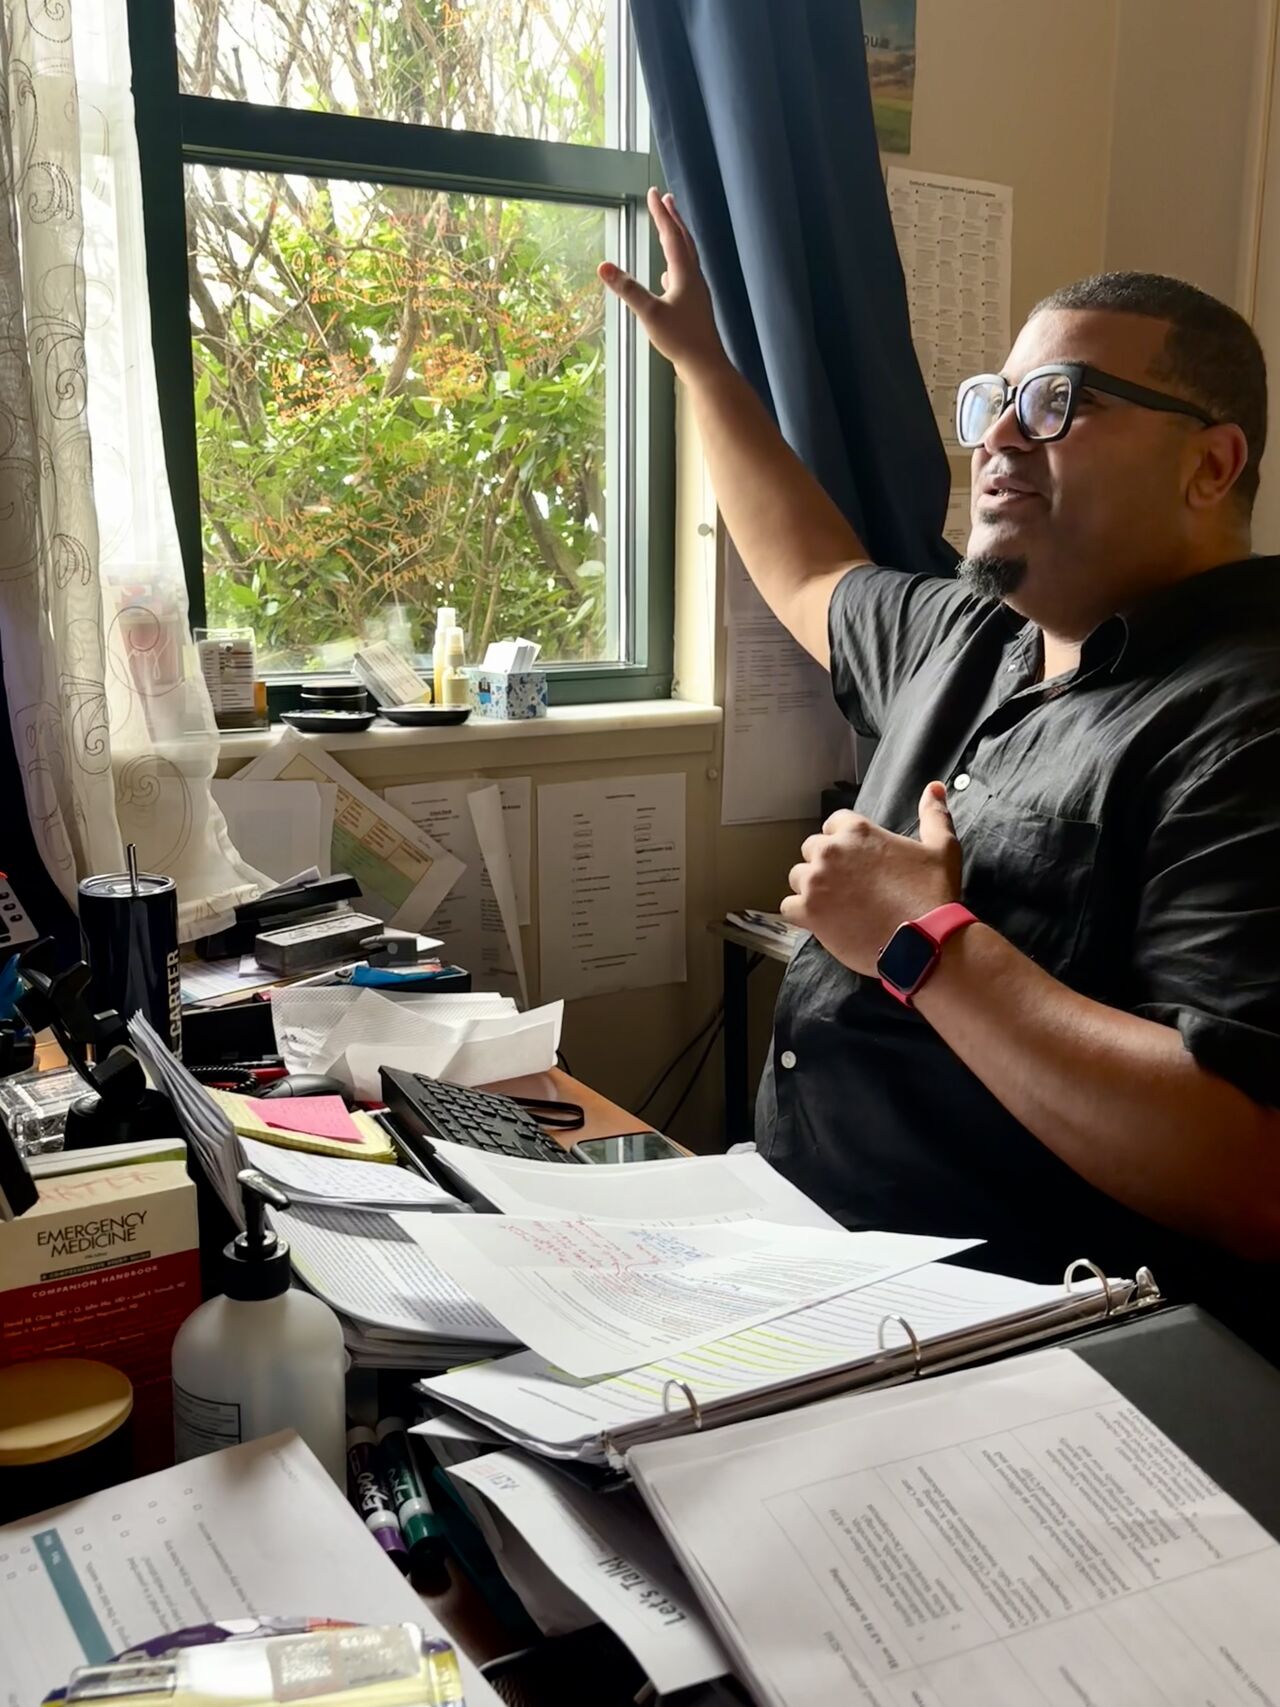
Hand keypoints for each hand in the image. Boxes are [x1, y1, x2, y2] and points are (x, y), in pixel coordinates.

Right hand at [598, 188, 726, 380]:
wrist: (705, 365)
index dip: (661, 214)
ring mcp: (696, 292)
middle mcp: (694, 278)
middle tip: (667, 199)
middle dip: (673, 218)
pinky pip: (685, 278)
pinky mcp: (695, 307)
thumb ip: (627, 289)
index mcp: (684, 273)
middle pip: (684, 240)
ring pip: (687, 257)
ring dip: (677, 239)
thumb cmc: (680, 339)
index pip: (671, 235)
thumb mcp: (649, 313)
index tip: (654, 193)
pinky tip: (668, 275)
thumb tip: (603, 266)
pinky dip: (676, 267)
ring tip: (670, 228)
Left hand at [780, 783, 962, 974]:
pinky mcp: (808, 912)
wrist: (924, 941)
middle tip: (847, 885)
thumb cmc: (933, 894)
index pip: (833, 823)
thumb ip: (933, 815)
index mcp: (857, 831)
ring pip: (798, 878)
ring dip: (811, 888)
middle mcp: (831, 852)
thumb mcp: (941, 848)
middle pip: (811, 849)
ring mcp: (816, 882)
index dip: (842, 840)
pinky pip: (789, 907)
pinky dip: (802, 914)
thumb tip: (934, 788)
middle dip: (825, 864)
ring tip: (835, 904)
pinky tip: (822, 921)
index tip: (854, 858)